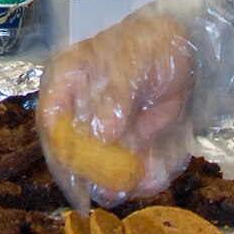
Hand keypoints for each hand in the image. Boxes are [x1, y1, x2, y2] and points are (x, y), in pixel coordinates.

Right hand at [36, 0, 233, 210]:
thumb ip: (115, 97)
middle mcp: (77, 109)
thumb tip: (101, 134)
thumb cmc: (148, 44)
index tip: (77, 173)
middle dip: (93, 173)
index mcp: (66, 81)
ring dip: (117, 180)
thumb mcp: (131, 63)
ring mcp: (101, 130)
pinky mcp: (124, 143)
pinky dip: (139, 176)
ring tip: (139, 182)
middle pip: (72, 151)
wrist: (181, 47)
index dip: (60, 148)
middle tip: (112, 189)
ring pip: (99, 165)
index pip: (51, 120)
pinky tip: (152, 177)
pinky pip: (126, 166)